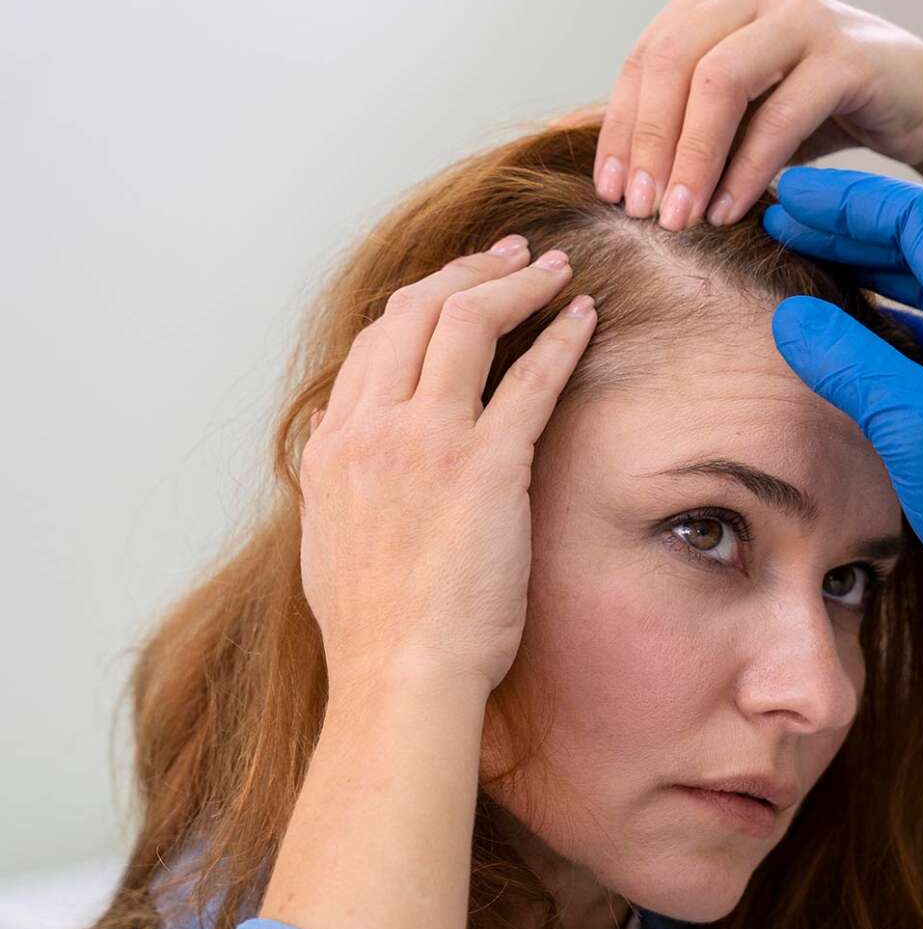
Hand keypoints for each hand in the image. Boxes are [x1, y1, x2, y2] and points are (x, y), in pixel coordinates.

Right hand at [299, 239, 595, 695]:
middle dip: (468, 272)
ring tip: (555, 270)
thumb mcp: (335, 544)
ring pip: (466, 323)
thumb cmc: (378, 631)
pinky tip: (584, 317)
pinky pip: (528, 379)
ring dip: (515, 284)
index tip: (458, 288)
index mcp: (332, 447)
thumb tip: (362, 475)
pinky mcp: (487, 466)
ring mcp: (427, 442)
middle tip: (513, 256)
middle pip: (414, 312)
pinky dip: (559, 337)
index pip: (374, 344)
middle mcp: (371, 429)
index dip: (421, 304)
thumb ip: (348, 491)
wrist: (400, 673)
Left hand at [592, 0, 922, 228]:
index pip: (647, 58)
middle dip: (650, 143)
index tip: (610, 190)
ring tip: (679, 218)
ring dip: (692, 157)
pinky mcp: (847, 58)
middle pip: (674, 61)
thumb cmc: (823, 109)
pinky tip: (730, 211)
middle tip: (640, 211)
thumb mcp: (746, 113)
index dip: (623, 126)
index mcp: (716, 0)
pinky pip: (781, 116)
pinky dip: (748, 169)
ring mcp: (801, 18)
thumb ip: (693, 125)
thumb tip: (626, 178)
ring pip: (720, 81)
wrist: (921, 101)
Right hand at [763, 168, 922, 707]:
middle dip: (851, 227)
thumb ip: (853, 365)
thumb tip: (793, 316)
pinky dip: (890, 320)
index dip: (850, 199)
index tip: (790, 194)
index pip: (922, 217)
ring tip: (805, 264)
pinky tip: (852, 332)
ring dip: (869, 271)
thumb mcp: (918, 431)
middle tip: (782, 222)